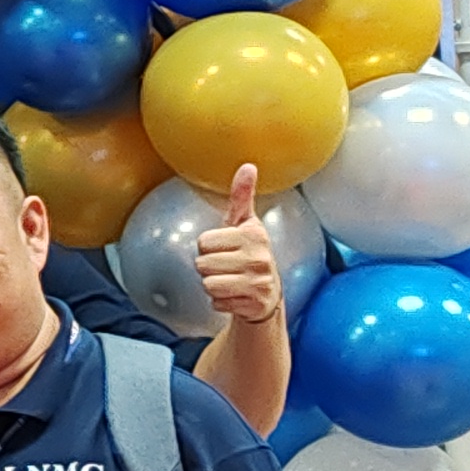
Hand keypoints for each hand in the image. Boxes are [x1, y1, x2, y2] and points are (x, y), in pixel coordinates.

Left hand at [194, 165, 286, 327]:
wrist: (267, 296)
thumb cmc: (249, 254)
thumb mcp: (245, 225)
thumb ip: (242, 196)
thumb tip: (248, 166)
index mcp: (254, 235)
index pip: (203, 242)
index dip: (208, 248)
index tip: (226, 250)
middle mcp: (260, 258)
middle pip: (202, 264)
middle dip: (209, 268)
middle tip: (227, 268)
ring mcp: (259, 282)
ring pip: (208, 284)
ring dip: (213, 286)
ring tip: (231, 282)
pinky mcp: (255, 304)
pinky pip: (216, 303)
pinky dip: (221, 303)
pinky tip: (236, 297)